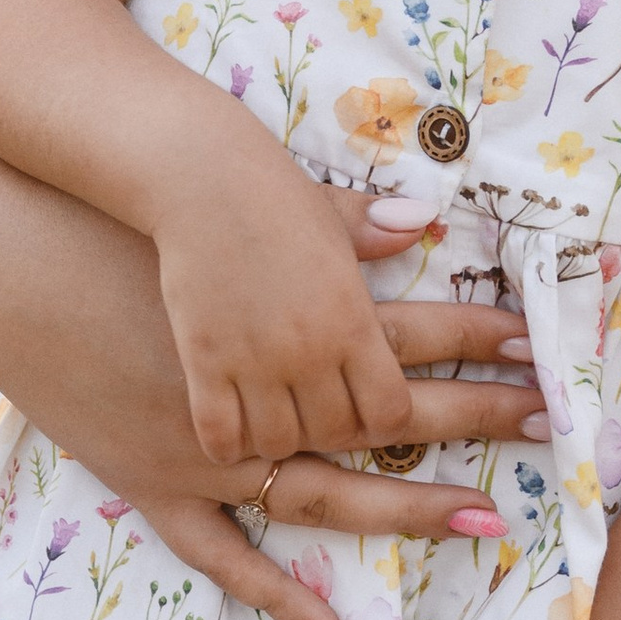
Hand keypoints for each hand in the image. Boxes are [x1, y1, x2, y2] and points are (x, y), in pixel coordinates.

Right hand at [0, 108, 546, 619]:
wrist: (26, 240)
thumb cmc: (139, 218)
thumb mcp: (252, 211)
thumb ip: (340, 228)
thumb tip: (419, 218)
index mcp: (284, 323)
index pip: (410, 341)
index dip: (483, 346)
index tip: (547, 356)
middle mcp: (261, 392)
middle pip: (390, 417)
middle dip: (477, 421)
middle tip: (555, 433)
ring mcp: (209, 447)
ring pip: (327, 490)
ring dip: (406, 505)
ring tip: (483, 521)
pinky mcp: (153, 476)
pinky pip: (225, 553)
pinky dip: (279, 594)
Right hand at [145, 97, 435, 464]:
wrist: (200, 177)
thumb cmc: (270, 193)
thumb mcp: (331, 216)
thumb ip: (376, 232)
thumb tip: (421, 221)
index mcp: (352, 317)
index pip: (390, 412)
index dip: (382, 417)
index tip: (367, 405)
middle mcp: (310, 349)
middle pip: (337, 433)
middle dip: (332, 431)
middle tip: (318, 414)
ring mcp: (255, 360)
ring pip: (279, 442)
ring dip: (280, 438)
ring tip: (273, 419)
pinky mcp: (203, 363)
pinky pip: (222, 434)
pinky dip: (228, 439)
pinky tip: (227, 423)